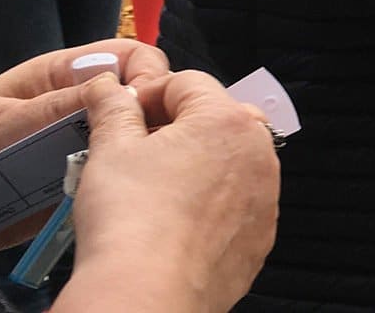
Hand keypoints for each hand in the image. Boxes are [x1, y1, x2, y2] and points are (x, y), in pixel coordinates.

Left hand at [0, 40, 169, 214]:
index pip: (131, 56)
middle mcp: (81, 102)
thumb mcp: (5, 122)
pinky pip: (115, 170)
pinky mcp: (79, 173)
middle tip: (147, 145)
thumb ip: (59, 104)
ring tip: (138, 172)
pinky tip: (119, 193)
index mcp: (64, 73)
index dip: (149, 75)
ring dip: (142, 149)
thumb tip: (120, 87)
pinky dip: (123, 179)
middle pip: (142, 95)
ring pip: (134, 134)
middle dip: (154, 114)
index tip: (146, 108)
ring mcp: (82, 138)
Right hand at [57, 71, 278, 312]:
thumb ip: (113, 108)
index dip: (149, 95)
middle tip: (137, 151)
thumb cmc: (131, 221)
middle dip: (178, 128)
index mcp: (227, 121)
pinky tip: (175, 221)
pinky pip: (237, 204)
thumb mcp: (110, 149)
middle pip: (217, 119)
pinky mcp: (260, 236)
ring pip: (230, 163)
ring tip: (153, 189)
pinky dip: (211, 204)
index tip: (124, 115)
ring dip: (197, 165)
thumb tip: (109, 87)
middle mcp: (259, 154)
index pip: (188, 83)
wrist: (147, 295)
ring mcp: (265, 197)